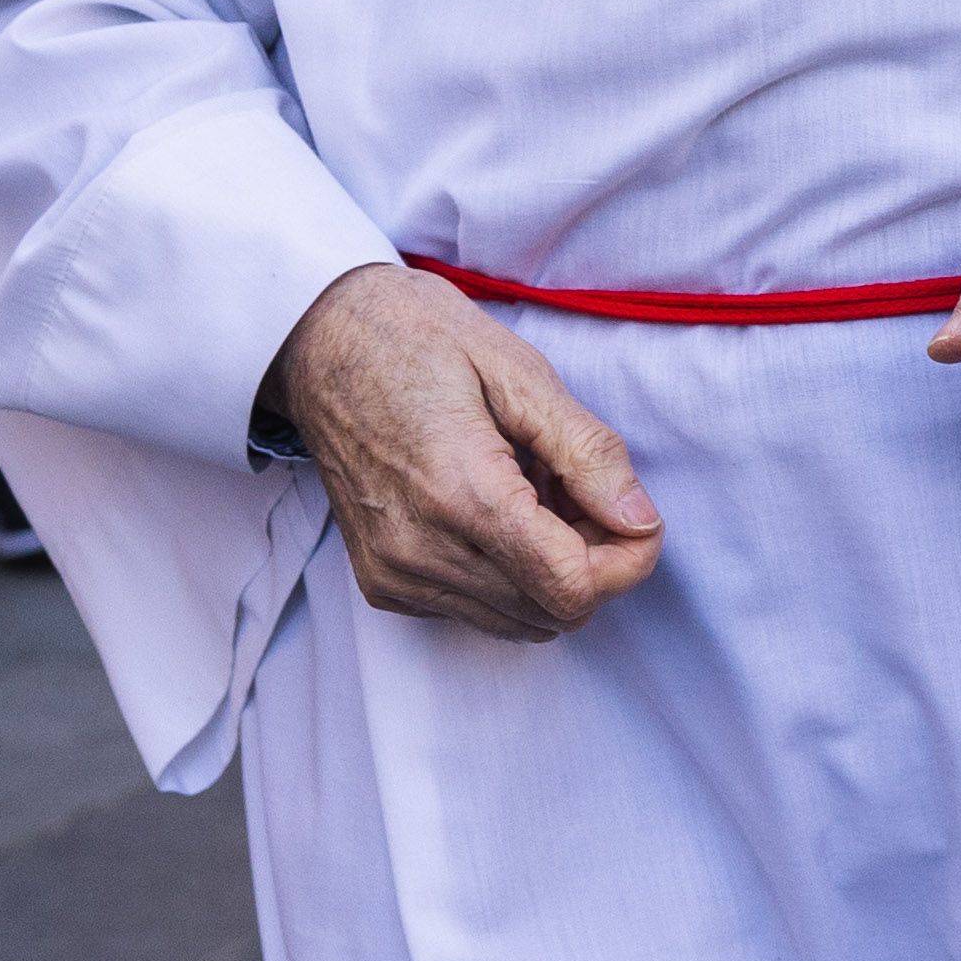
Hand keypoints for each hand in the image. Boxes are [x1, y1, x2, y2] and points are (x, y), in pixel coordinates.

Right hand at [262, 263, 665, 639]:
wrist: (321, 341)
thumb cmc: (419, 340)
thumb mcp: (521, 374)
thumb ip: (588, 453)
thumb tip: (640, 520)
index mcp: (459, 492)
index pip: (570, 586)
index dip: (626, 561)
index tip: (636, 517)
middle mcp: (420, 550)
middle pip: (552, 612)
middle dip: (593, 561)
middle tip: (582, 488)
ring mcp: (395, 574)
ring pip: (519, 620)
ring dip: (551, 570)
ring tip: (539, 492)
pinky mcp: (384, 584)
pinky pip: (476, 609)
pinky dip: (509, 574)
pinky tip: (500, 509)